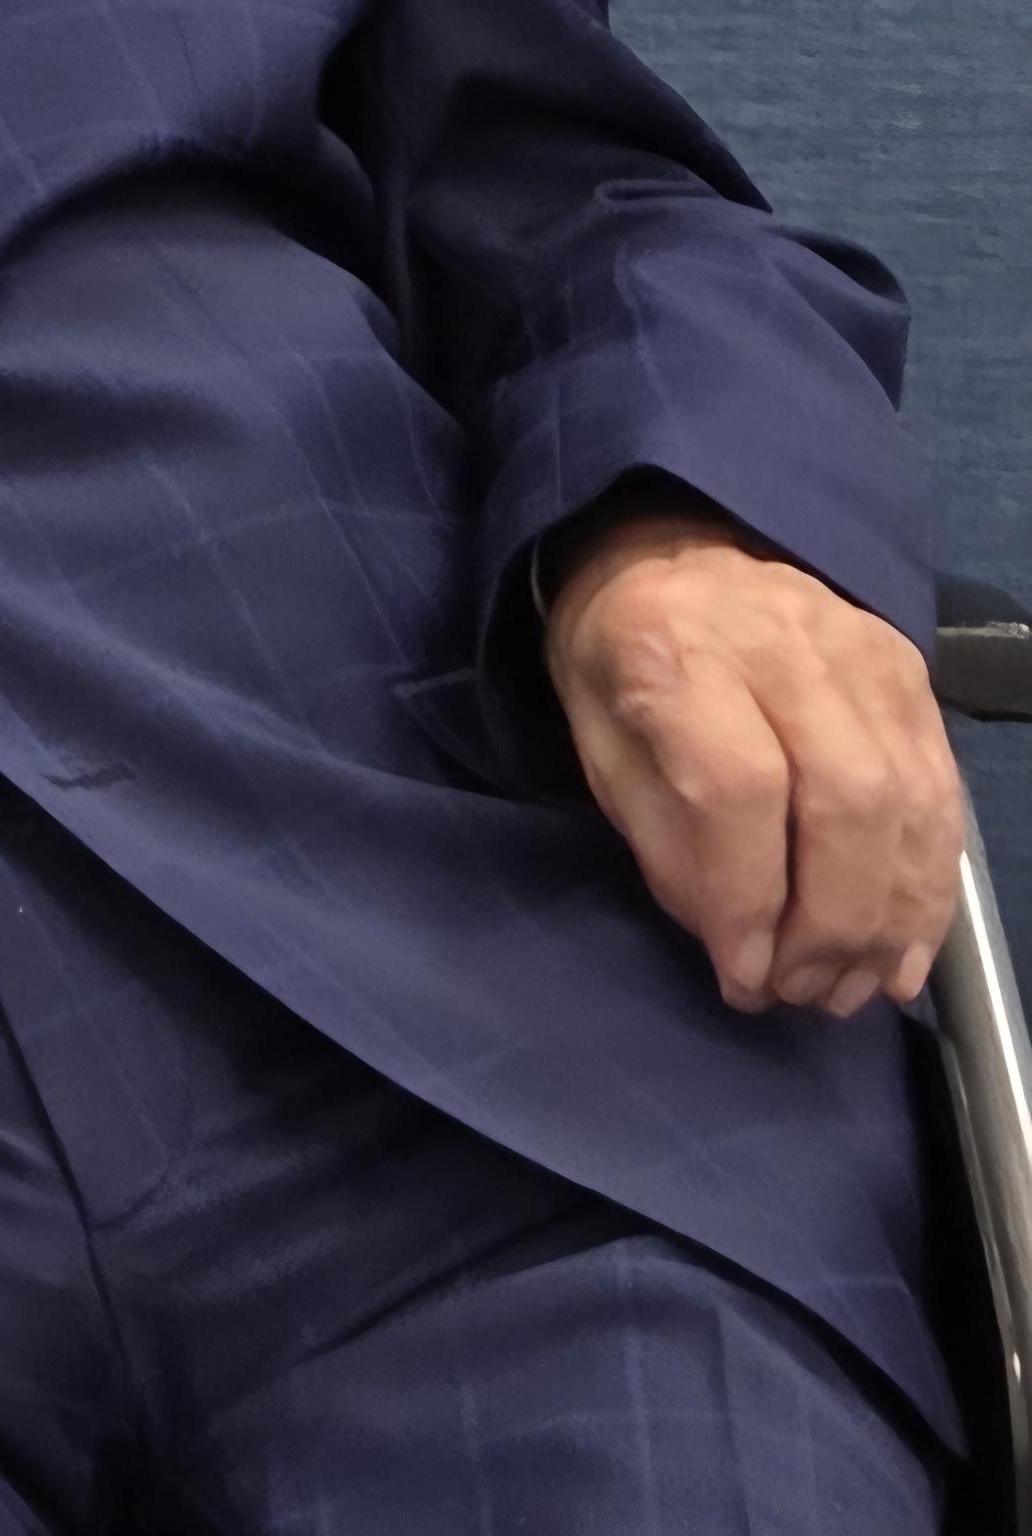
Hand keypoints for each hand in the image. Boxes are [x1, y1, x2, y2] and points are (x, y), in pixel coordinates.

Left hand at [545, 503, 961, 1017]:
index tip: (742, 975)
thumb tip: (737, 949)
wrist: (670, 544)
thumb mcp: (596, 742)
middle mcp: (780, 639)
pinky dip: (928, 884)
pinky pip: (939, 792)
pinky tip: (901, 946)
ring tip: (851, 984)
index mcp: (675, 647)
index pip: (736, 787)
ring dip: (889, 918)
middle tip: (801, 991)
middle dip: (832, 923)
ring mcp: (860, 650)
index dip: (749, 898)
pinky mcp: (909, 671)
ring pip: (907, 802)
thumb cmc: (621, 653)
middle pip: (845, 800)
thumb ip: (662, 844)